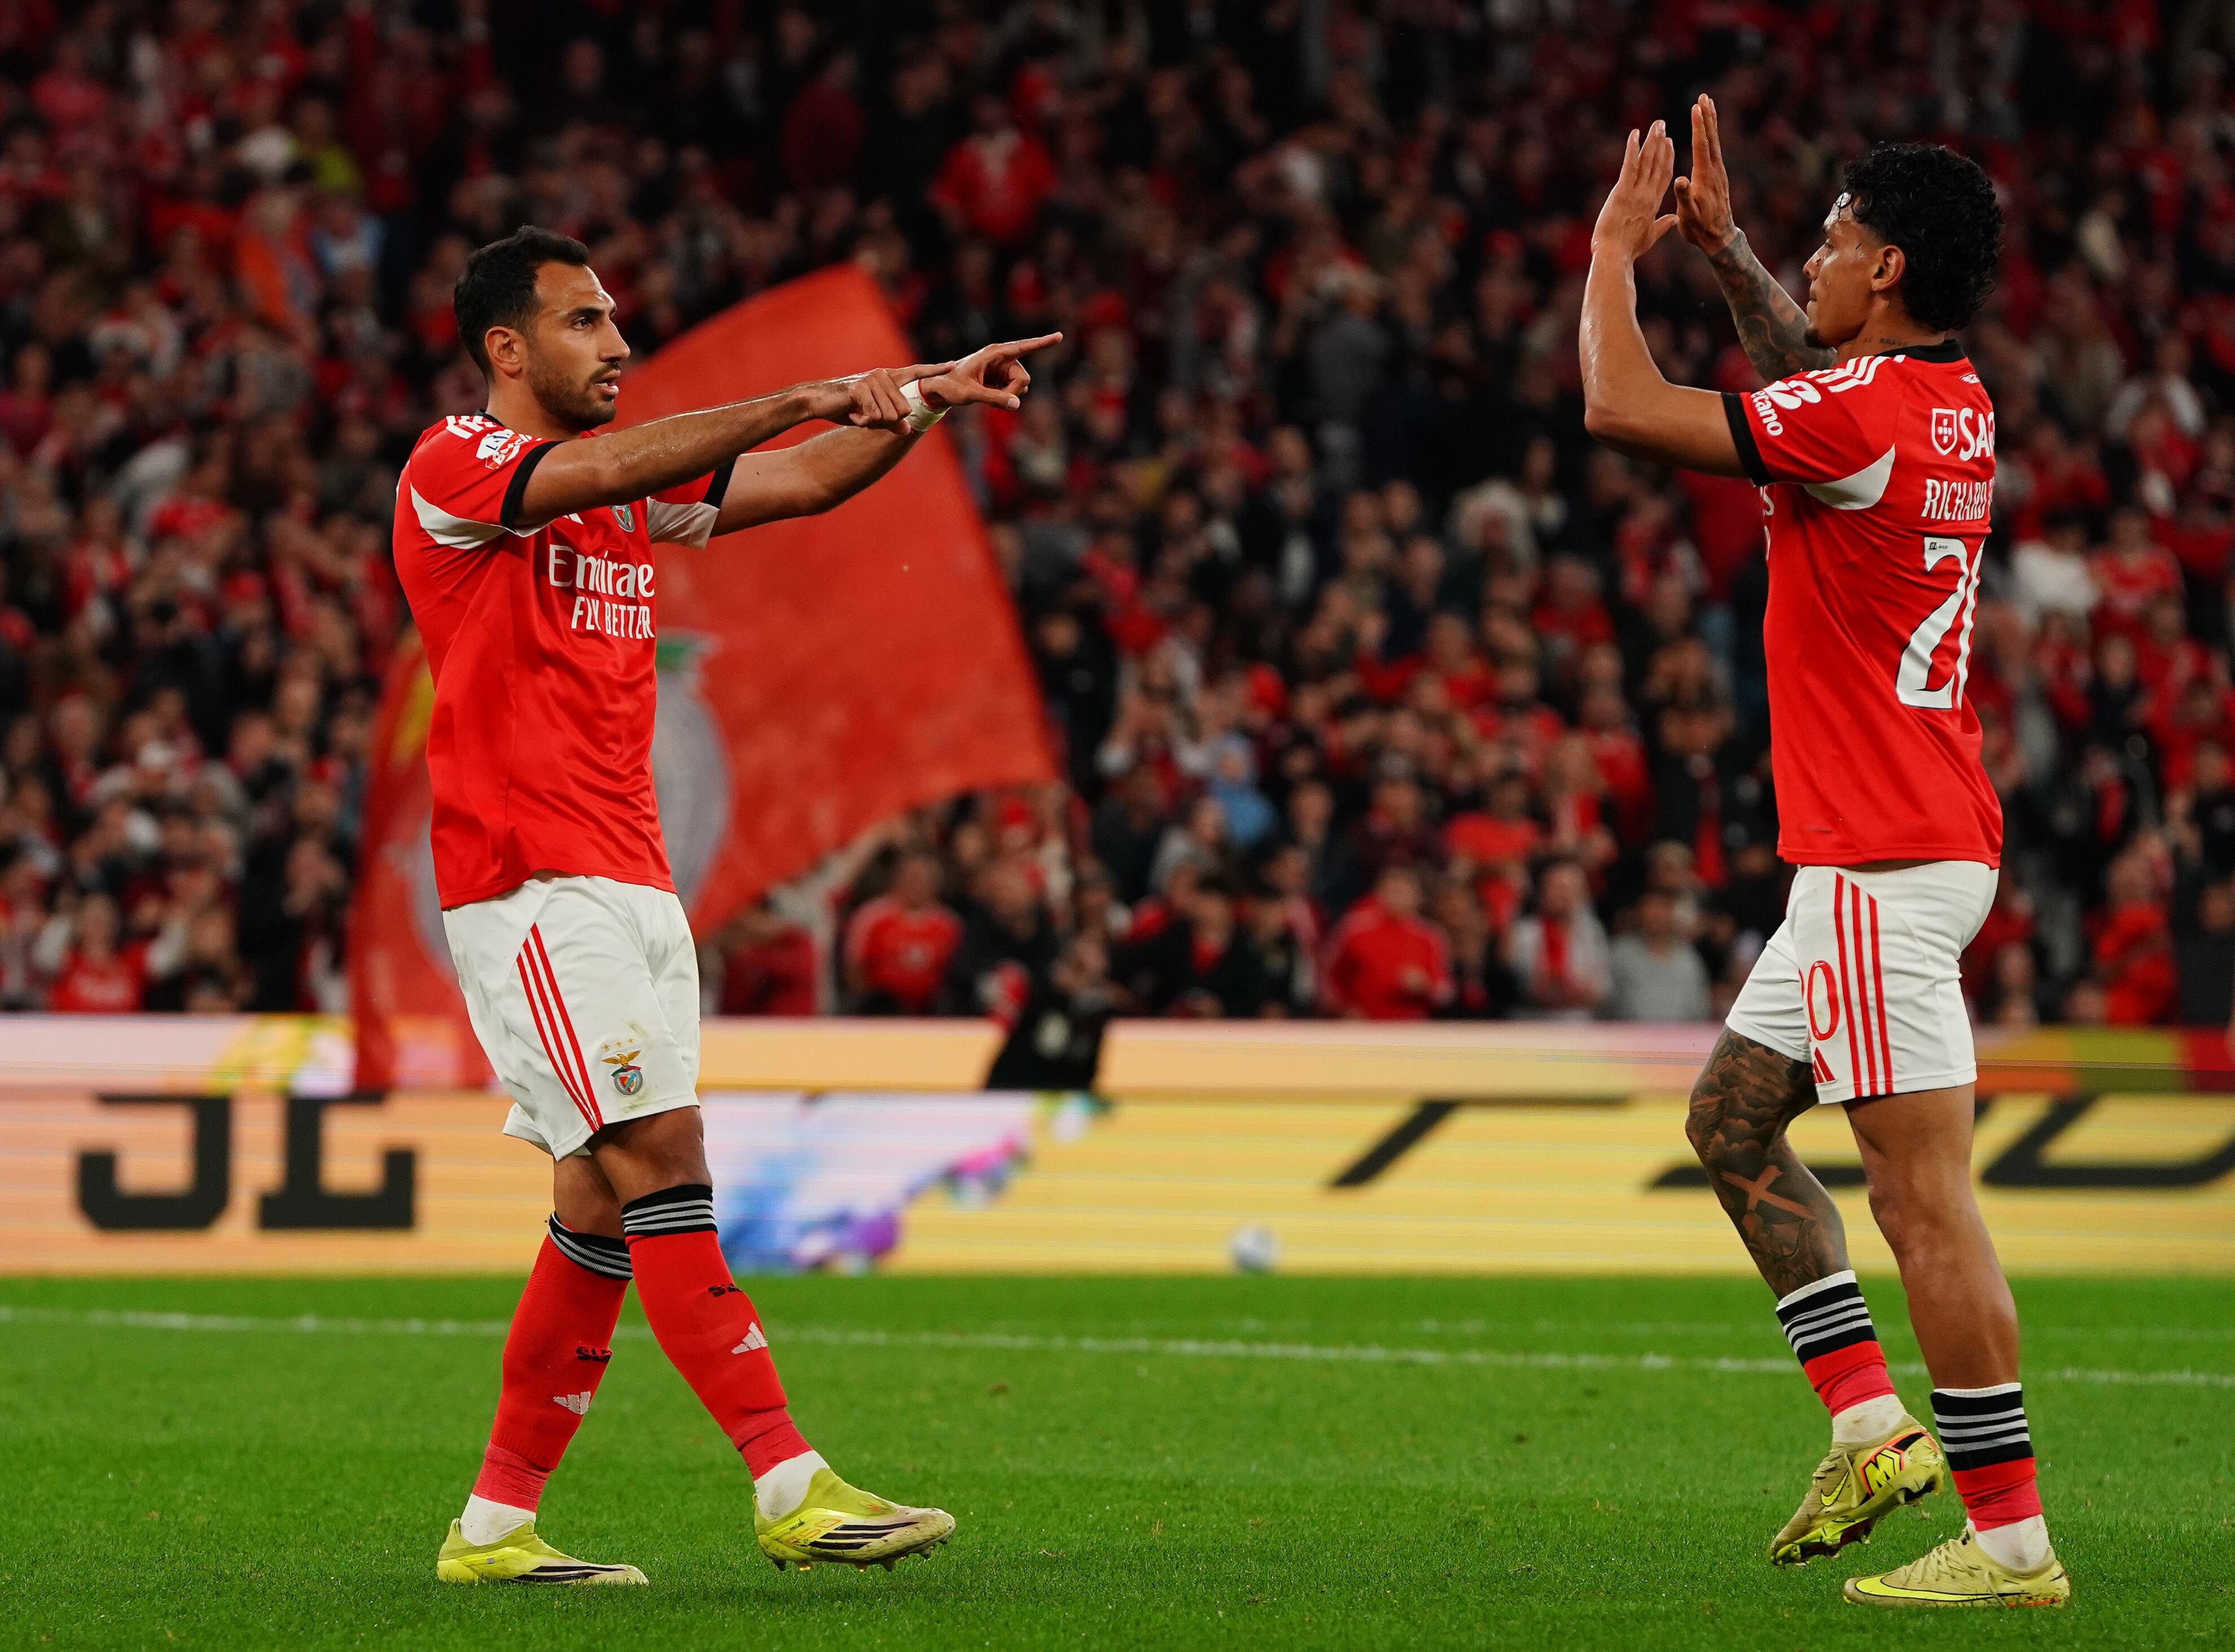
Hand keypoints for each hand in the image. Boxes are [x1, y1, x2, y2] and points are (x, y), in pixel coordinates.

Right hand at [840, 364, 948, 429]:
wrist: (818, 402)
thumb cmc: (846, 408)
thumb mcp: (872, 418)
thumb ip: (891, 422)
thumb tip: (908, 430)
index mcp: (888, 378)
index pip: (915, 372)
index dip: (934, 370)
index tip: (953, 365)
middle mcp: (883, 375)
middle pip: (904, 410)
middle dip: (886, 421)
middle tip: (866, 415)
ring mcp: (872, 379)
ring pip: (890, 415)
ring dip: (873, 421)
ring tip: (858, 412)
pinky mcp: (860, 388)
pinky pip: (875, 415)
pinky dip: (863, 421)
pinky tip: (852, 413)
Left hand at [916, 332, 1064, 412]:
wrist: (939, 389)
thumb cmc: (951, 387)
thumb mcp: (971, 394)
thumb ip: (994, 399)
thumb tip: (1016, 404)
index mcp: (994, 353)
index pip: (1023, 347)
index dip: (1042, 343)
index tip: (1060, 336)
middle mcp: (1001, 358)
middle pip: (1023, 378)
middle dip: (1013, 392)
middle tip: (995, 399)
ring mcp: (1002, 368)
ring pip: (1020, 386)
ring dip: (1007, 395)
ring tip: (986, 395)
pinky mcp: (1001, 378)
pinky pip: (1013, 391)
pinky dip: (1004, 398)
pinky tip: (988, 396)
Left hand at [1590, 120, 1677, 263]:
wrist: (1615, 256)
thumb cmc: (1630, 249)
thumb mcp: (1650, 237)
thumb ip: (1663, 225)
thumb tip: (1675, 219)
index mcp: (1654, 205)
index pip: (1663, 176)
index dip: (1667, 158)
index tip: (1670, 143)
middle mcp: (1648, 195)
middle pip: (1657, 164)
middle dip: (1660, 143)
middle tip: (1662, 125)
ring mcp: (1636, 193)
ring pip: (1647, 162)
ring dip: (1651, 141)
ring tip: (1656, 125)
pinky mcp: (1622, 193)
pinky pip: (1629, 166)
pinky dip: (1631, 149)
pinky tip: (1634, 134)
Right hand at [1672, 94, 1736, 253]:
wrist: (1719, 237)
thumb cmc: (1699, 228)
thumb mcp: (1688, 215)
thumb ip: (1684, 197)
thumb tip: (1680, 180)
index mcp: (1705, 177)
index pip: (1702, 146)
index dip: (1699, 126)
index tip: (1696, 107)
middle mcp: (1715, 170)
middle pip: (1711, 138)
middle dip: (1707, 116)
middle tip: (1704, 96)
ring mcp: (1719, 172)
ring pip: (1714, 141)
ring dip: (1711, 122)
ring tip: (1708, 104)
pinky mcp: (1719, 176)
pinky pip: (1715, 150)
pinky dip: (1711, 135)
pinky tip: (1709, 131)